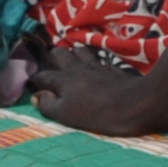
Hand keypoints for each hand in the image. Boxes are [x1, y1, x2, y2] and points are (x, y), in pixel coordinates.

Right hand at [33, 46, 167, 138]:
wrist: (136, 105)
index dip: (35, 79)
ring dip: (75, 54)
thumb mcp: (66, 115)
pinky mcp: (114, 70)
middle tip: (52, 64)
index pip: (43, 76)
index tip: (31, 81)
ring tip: (73, 60)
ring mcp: (97, 67)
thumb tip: (36, 96)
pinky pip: (101, 60)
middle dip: (53, 57)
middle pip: (61, 54)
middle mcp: (77, 69)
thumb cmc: (97, 114)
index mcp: (63, 80)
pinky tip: (98, 66)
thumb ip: (48, 105)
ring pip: (81, 51)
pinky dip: (96, 62)